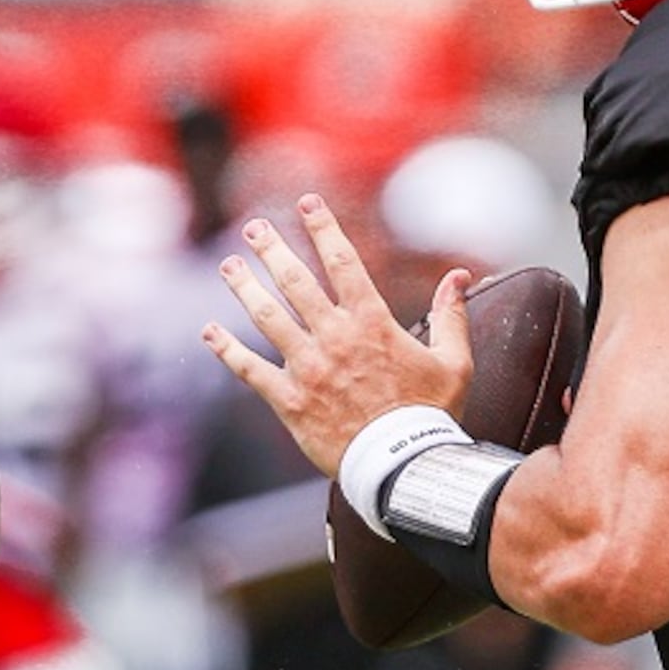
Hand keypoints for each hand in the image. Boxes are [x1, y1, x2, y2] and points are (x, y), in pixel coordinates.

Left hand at [201, 196, 471, 478]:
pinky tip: (209, 332)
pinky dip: (227, 350)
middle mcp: (335, 337)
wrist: (404, 465)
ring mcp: (308, 367)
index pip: (343, 262)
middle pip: (295, 281)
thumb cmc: (431, 415)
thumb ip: (452, 315)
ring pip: (267, 316)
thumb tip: (459, 276)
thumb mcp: (455, 362)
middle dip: (272, 248)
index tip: (307, 204)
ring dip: (245, 287)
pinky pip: (250, 370)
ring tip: (229, 266)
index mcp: (372, 323)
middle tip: (254, 228)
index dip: (323, 228)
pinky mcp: (289, 400)